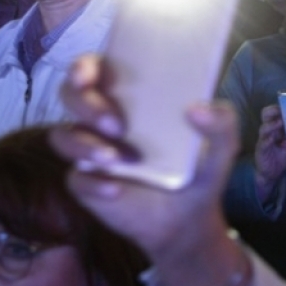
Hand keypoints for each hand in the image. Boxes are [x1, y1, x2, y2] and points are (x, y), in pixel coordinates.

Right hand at [49, 54, 240, 262]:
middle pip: (70, 95)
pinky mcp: (88, 183)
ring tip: (116, 160)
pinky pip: (75, 178)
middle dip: (87, 104)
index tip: (89, 75)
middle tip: (117, 125)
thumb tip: (198, 109)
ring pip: (62, 136)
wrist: (188, 219)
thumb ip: (222, 123)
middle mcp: (104, 118)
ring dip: (84, 144)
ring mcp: (92, 150)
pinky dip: (93, 184)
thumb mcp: (221, 146)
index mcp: (131, 97)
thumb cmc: (198, 169)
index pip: (96, 68)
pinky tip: (116, 190)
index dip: (84, 66)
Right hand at [253, 104, 285, 199]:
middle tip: (280, 110)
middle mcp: (268, 131)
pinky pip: (263, 143)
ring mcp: (262, 140)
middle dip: (272, 111)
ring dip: (271, 125)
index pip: (273, 112)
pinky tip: (273, 139)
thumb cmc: (283, 157)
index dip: (278, 107)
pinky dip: (268, 140)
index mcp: (276, 128)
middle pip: (265, 115)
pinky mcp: (260, 151)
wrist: (273, 173)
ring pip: (263, 128)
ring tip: (279, 123)